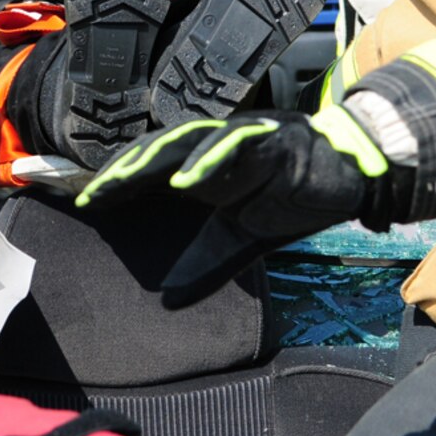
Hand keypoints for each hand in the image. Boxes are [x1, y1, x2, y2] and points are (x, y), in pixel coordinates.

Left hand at [78, 105, 395, 306]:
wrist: (353, 174)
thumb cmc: (294, 196)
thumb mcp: (243, 238)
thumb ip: (207, 262)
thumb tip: (170, 298)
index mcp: (204, 165)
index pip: (151, 168)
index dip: (117, 181)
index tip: (82, 202)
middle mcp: (216, 145)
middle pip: (158, 150)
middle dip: (121, 171)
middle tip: (87, 193)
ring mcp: (243, 137)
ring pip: (188, 141)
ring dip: (151, 160)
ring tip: (118, 182)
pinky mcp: (274, 139)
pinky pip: (237, 147)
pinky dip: (209, 161)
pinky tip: (185, 179)